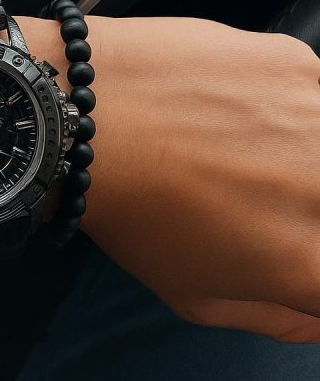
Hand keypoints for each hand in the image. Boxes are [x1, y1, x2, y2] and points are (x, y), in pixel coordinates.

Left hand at [17, 15, 319, 342]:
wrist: (85, 115)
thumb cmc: (133, 209)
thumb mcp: (200, 299)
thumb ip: (282, 316)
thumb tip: (319, 307)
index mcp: (314, 264)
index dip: (304, 247)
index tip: (284, 235)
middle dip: (302, 199)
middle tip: (255, 187)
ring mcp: (318, 118)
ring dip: (299, 147)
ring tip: (244, 143)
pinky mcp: (297, 64)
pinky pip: (308, 91)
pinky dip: (281, 100)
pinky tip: (231, 104)